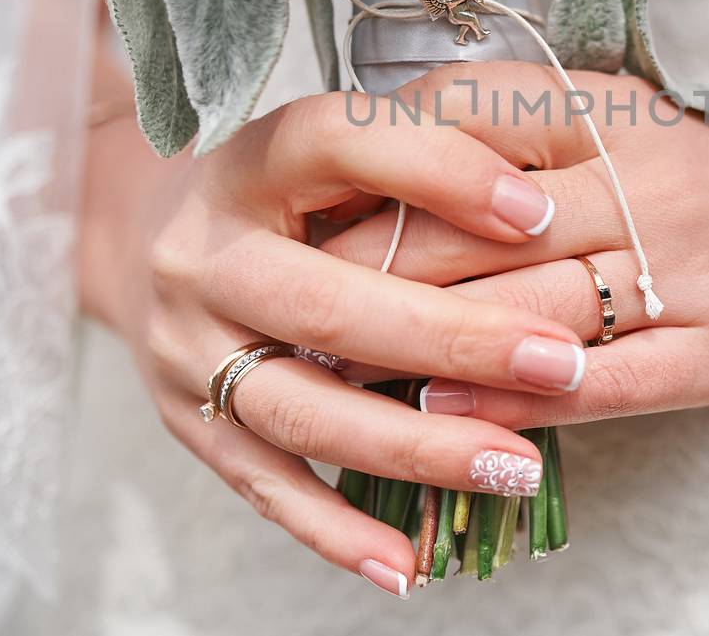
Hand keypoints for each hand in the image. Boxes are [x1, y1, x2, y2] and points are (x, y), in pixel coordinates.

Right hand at [81, 90, 588, 596]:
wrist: (148, 240)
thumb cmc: (284, 192)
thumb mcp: (334, 154)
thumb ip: (416, 164)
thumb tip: (538, 195)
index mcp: (250, 162)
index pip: (340, 146)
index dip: (439, 172)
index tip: (536, 212)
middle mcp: (204, 255)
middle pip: (327, 304)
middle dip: (452, 339)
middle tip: (560, 363)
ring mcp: (188, 348)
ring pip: (303, 409)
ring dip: (416, 447)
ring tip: (517, 467)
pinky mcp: (188, 423)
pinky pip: (266, 487)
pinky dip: (336, 532)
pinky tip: (408, 563)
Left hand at [320, 62, 708, 428]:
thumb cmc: (692, 168)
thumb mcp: (608, 113)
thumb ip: (504, 125)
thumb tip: (370, 152)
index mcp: (610, 112)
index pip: (469, 119)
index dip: (378, 168)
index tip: (302, 208)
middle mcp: (648, 183)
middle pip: (479, 229)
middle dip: (372, 270)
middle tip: (286, 300)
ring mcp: (688, 273)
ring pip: (530, 311)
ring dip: (425, 347)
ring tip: (337, 368)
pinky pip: (602, 386)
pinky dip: (518, 402)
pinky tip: (451, 414)